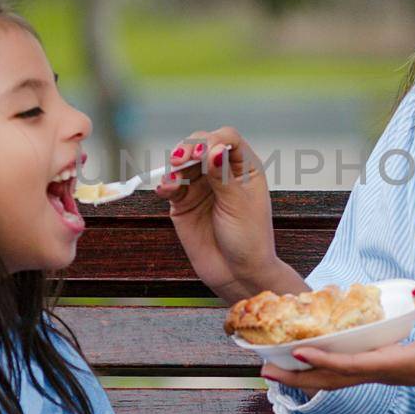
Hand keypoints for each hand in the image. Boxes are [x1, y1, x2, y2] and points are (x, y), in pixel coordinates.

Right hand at [155, 127, 303, 302]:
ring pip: (182, 164)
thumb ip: (222, 176)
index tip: (203, 153)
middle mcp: (221, 171)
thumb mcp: (238, 205)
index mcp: (244, 167)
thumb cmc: (249, 239)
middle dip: (188, 149)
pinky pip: (171, 186)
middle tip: (180, 160)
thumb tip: (213, 148)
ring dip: (175, 168)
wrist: (237, 274)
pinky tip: (165, 190)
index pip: (226, 139)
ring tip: (173, 182)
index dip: (213, 140)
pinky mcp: (184, 203)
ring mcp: (201, 186)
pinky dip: (166, 184)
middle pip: (200, 145)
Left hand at [260, 287, 414, 399]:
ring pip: (338, 377)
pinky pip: (350, 370)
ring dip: (307, 372)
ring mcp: (386, 373)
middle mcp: (384, 373)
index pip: (350, 365)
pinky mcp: (392, 368)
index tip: (295, 350)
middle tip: (263, 370)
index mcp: (394, 366)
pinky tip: (318, 355)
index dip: (322, 357)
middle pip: (332, 379)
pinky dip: (327, 365)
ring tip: (278, 366)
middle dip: (297, 376)